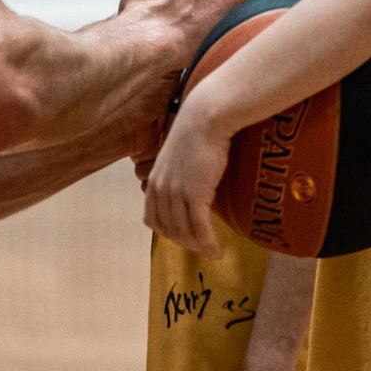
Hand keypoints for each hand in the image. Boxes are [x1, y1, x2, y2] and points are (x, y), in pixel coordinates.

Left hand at [143, 110, 230, 258]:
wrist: (205, 118)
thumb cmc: (197, 134)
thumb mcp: (178, 157)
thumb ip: (178, 175)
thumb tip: (189, 187)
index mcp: (154, 181)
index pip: (153, 219)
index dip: (168, 232)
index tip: (184, 237)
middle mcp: (160, 190)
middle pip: (169, 229)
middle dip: (185, 242)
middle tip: (202, 248)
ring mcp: (176, 193)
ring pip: (184, 232)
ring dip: (198, 246)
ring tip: (212, 252)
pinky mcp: (195, 194)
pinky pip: (200, 228)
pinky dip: (208, 243)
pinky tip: (217, 251)